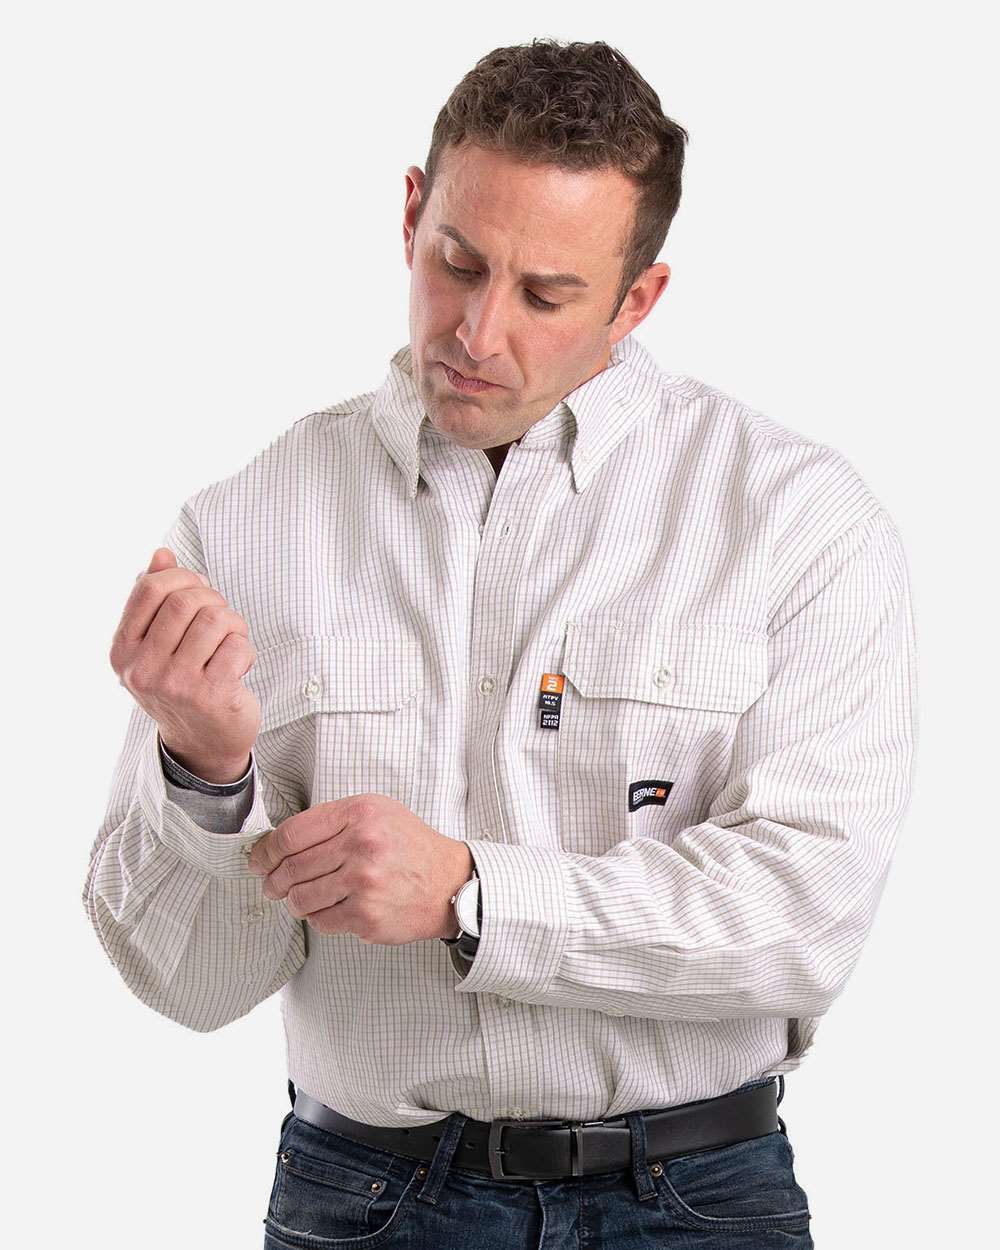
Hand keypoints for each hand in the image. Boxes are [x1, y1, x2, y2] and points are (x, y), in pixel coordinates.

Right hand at [109, 546, 260, 781]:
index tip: (198, 591)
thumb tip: (161, 554)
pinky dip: (245, 649)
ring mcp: (175, 684)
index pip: (149, 587)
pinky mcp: (210, 696)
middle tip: (220, 618)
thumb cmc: (183, 682)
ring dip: (234, 624)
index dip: (182, 578)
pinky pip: (237, 646)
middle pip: (185, 600)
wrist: (202, 743)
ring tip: (231, 642)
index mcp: (123, 650)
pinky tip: (238, 666)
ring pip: (215, 619)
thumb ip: (156, 598)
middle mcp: (142, 669)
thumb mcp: (159, 643)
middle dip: (212, 599)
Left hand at [246, 794, 474, 943]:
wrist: (449, 882)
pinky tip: (331, 909)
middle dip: (273, 880)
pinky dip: (319, 918)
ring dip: (293, 902)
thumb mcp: (376, 813)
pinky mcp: (366, 916)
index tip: (259, 860)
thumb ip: (332, 820)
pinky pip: (321, 921)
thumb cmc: (409, 847)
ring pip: (300, 898)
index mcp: (358, 814)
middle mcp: (360, 846)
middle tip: (270, 885)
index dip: (266, 851)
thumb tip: (281, 842)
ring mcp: (363, 884)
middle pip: (291, 868)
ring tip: (300, 899)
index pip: (291, 834)